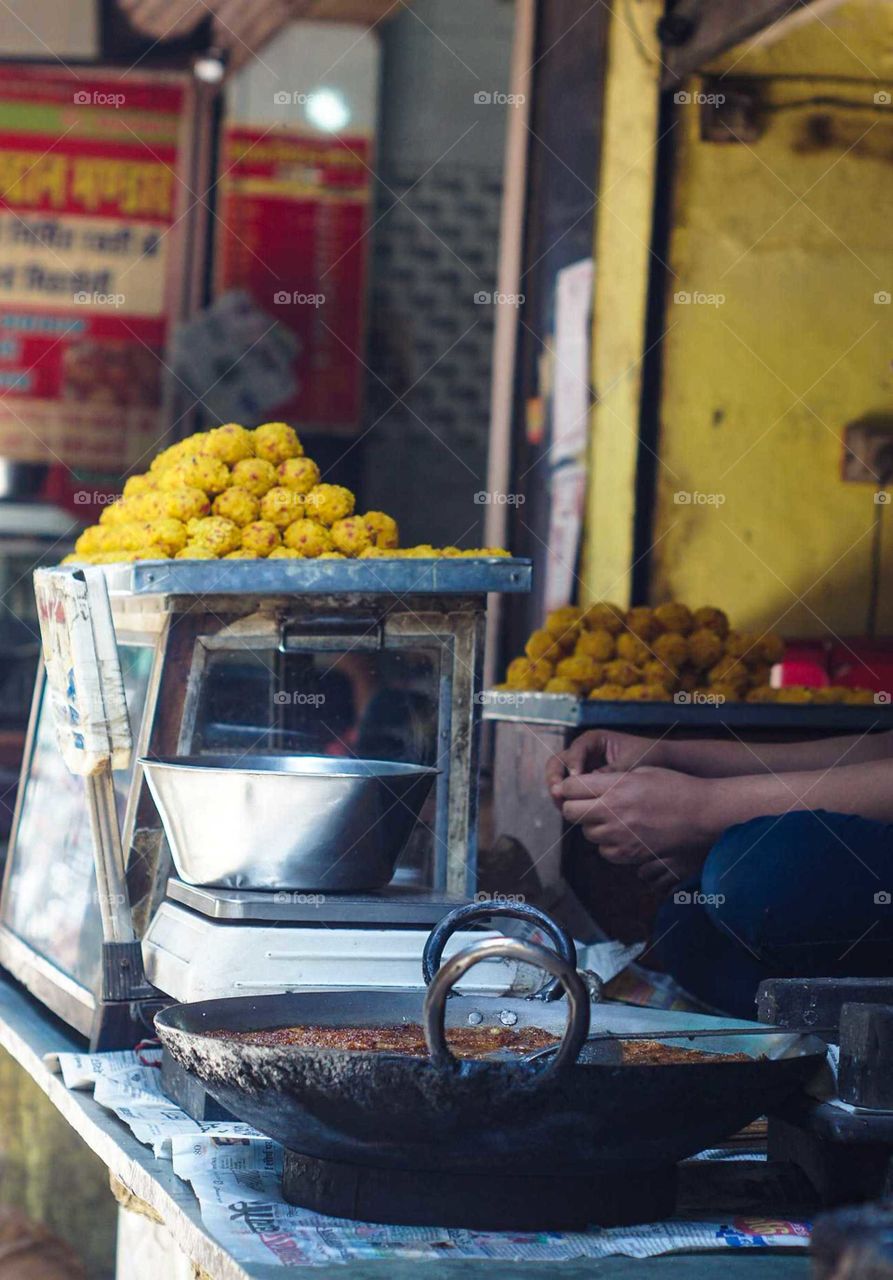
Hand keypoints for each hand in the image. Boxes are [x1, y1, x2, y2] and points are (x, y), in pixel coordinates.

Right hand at [545, 731, 669, 807]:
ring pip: (560, 780)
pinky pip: (571, 794)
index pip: (574, 751)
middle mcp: (583, 754)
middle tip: (558, 794)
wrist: (662, 765)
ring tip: (564, 808)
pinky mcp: (585, 786)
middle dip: (555, 779)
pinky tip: (575, 814)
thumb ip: (610, 772)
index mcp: (593, 741)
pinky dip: (569, 802)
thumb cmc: (648, 757)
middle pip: (557, 764)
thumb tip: (589, 784)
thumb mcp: (630, 763)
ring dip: (560, 794)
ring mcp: (582, 770)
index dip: (572, 765)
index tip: (576, 779)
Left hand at [558, 767, 717, 864]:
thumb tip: (586, 783)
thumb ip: (611, 778)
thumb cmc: (675, 787)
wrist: (702, 815)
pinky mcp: (628, 854)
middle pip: (569, 812)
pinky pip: (603, 851)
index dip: (569, 786)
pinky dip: (608, 843)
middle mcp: (612, 812)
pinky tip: (623, 833)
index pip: (570, 787)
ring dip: (592, 825)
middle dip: (573, 806)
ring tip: (612, 817)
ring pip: (586, 833)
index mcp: (615, 787)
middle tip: (586, 803)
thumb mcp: (641, 771)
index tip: (575, 787)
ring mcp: (619, 836)